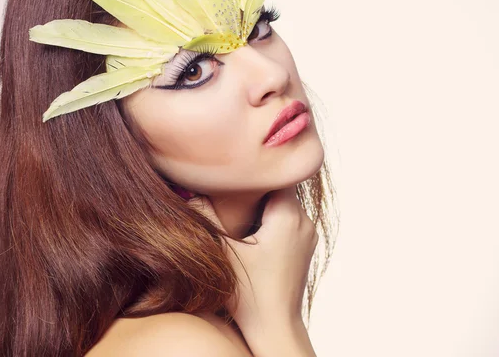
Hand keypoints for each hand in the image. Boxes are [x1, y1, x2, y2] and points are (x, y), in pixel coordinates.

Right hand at [188, 186, 318, 337]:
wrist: (274, 328)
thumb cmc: (250, 294)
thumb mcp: (222, 251)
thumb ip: (205, 216)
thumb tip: (191, 190)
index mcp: (288, 216)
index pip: (274, 174)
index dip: (252, 170)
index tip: (233, 172)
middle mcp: (304, 221)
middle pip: (278, 188)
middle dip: (254, 188)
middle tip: (228, 189)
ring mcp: (307, 234)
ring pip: (283, 204)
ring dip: (261, 204)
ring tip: (236, 210)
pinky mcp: (303, 246)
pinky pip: (287, 219)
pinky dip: (269, 218)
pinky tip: (249, 231)